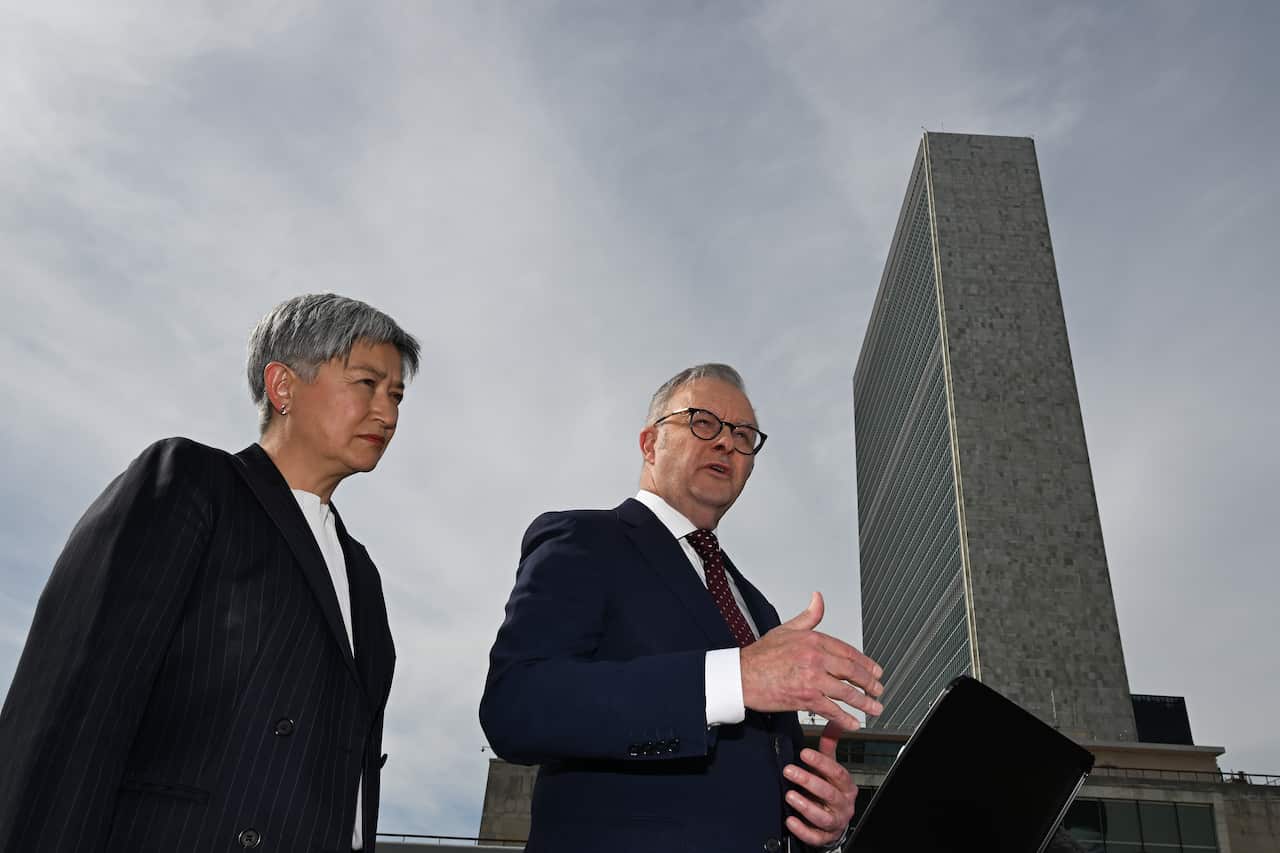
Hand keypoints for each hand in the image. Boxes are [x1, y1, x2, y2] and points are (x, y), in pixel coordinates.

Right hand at [740, 591, 883, 731]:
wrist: (741, 676)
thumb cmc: (760, 655)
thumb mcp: (786, 629)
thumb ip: (808, 616)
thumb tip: (818, 599)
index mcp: (813, 640)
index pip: (848, 651)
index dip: (865, 663)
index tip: (875, 671)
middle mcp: (815, 658)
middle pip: (851, 671)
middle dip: (869, 683)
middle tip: (878, 691)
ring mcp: (811, 679)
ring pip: (845, 692)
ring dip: (863, 702)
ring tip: (874, 708)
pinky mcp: (805, 698)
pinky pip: (830, 709)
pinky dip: (844, 718)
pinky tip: (853, 722)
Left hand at [783, 720, 856, 846]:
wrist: (835, 821)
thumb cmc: (831, 790)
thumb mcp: (831, 768)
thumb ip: (830, 747)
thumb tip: (833, 722)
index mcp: (846, 786)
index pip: (837, 773)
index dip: (821, 763)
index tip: (805, 753)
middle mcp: (842, 804)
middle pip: (828, 793)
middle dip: (808, 781)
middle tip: (789, 770)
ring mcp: (834, 822)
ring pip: (822, 816)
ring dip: (805, 805)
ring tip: (789, 795)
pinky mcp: (823, 836)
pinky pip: (814, 835)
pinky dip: (802, 829)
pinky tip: (790, 821)